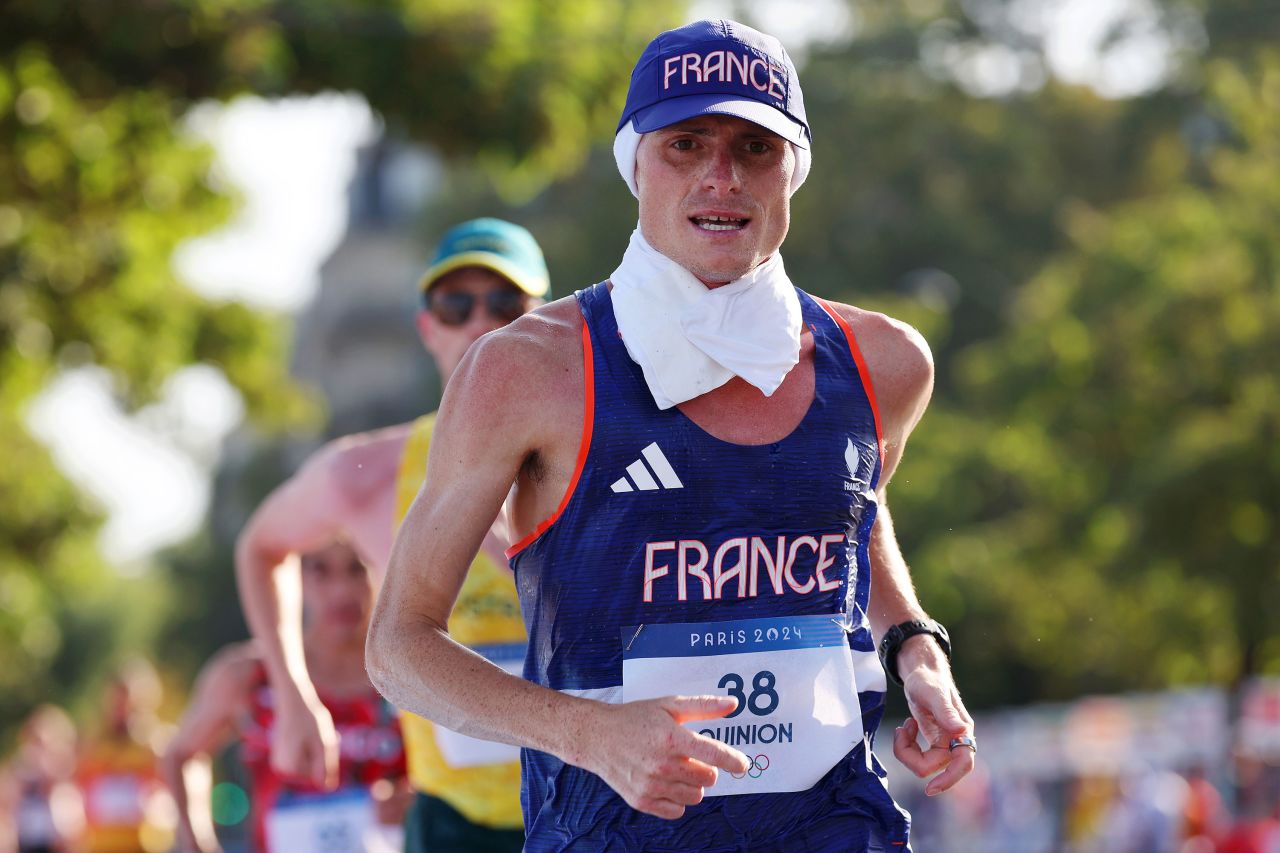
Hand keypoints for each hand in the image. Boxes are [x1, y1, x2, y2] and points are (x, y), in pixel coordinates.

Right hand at [271, 690, 338, 789]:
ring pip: (309, 764)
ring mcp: (280, 763)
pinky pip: (303, 758)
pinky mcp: (282, 756)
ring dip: (316, 751)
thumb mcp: (324, 743)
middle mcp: (281, 770)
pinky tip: (307, 734)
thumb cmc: (310, 720)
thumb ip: (326, 767)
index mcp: (291, 769)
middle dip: (321, 755)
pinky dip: (310, 747)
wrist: (292, 701)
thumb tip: (328, 788)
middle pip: (313, 771)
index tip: (323, 739)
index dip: (327, 757)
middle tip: (321, 734)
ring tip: (313, 733)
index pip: (320, 774)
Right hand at [576, 695, 750, 819]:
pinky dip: (677, 798)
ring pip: (696, 796)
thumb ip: (704, 706)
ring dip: (693, 784)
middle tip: (690, 757)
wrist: (598, 737)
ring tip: (676, 768)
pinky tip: (666, 782)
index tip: (743, 765)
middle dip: (706, 768)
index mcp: (672, 738)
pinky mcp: (642, 801)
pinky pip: (677, 810)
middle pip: (709, 778)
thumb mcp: (669, 705)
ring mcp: (651, 785)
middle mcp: (663, 764)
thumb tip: (734, 704)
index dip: (734, 761)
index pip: (714, 754)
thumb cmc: (636, 718)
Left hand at [892, 658, 974, 796]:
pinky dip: (906, 746)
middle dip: (911, 755)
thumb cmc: (928, 680)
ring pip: (924, 764)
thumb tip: (962, 732)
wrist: (921, 672)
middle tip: (899, 731)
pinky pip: (919, 757)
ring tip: (902, 726)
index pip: (963, 763)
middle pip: (933, 766)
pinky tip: (906, 726)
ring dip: (906, 749)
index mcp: (961, 730)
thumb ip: (946, 713)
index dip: (949, 779)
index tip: (929, 789)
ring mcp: (945, 743)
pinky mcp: (934, 743)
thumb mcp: (933, 694)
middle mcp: (956, 740)